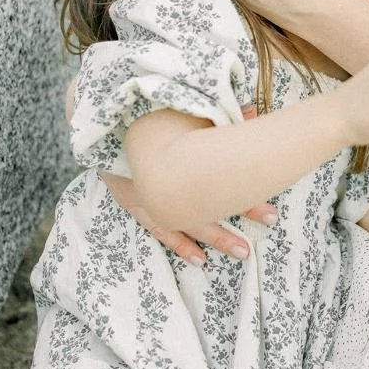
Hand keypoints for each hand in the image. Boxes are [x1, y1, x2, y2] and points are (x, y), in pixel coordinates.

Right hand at [102, 108, 276, 269]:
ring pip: (187, 221)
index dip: (243, 179)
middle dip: (241, 206)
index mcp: (172, 152)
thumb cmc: (141, 112)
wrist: (96, 120)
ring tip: (243, 251)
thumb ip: (213, 111)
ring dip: (216, 236)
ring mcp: (146, 195)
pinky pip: (161, 229)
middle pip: (206, 197)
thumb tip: (250, 110)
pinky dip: (180, 244)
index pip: (215, 170)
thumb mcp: (177, 108)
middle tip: (272, 218)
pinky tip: (198, 259)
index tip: (270, 179)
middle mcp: (160, 178)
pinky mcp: (134, 203)